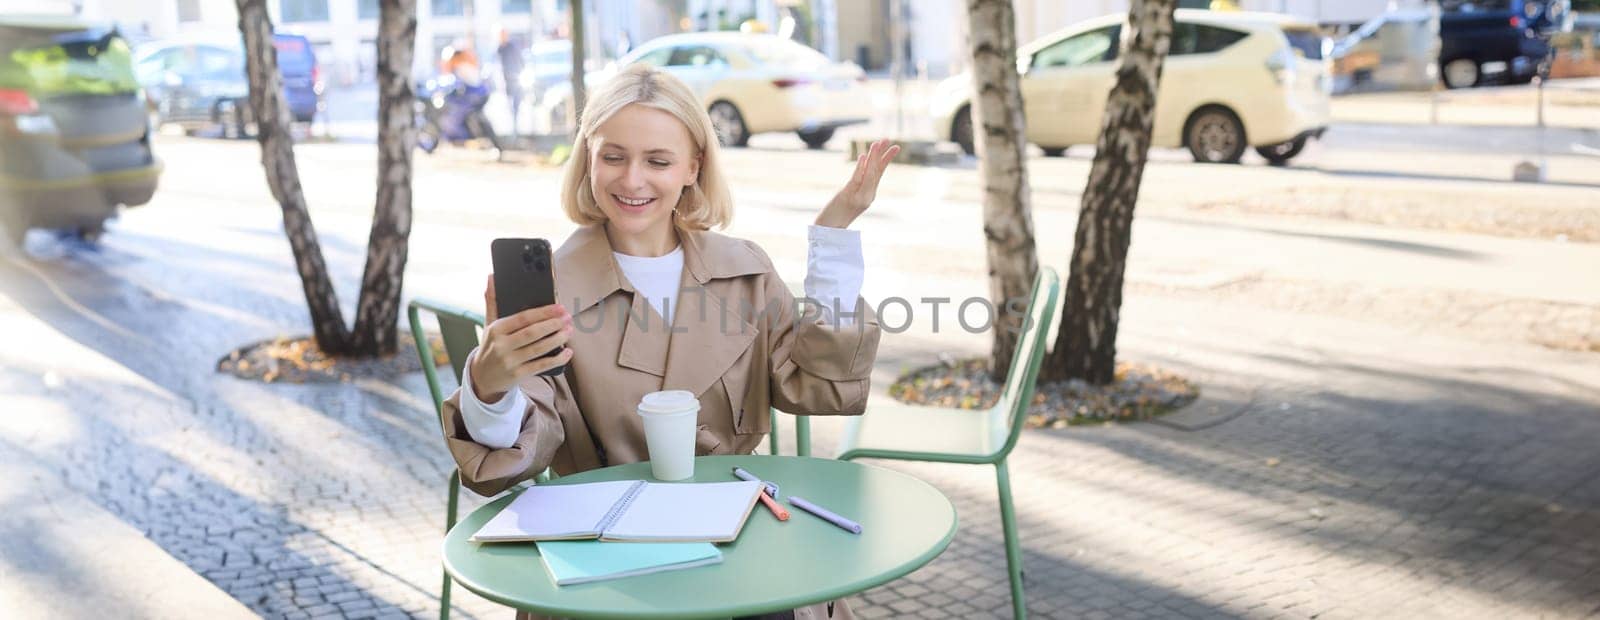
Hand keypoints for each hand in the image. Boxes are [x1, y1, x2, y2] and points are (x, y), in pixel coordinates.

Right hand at [470, 275, 574, 401]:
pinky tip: (568, 352)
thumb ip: (492, 301)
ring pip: (538, 349)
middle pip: (532, 333)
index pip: (523, 318)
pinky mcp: (517, 375)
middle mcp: (502, 346)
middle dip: (553, 324)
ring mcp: (509, 362)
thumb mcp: (489, 324)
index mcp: (496, 329)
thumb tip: (492, 277)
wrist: (482, 378)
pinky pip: (541, 366)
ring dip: (557, 339)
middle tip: (568, 318)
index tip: (560, 307)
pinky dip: (556, 359)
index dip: (543, 312)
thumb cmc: (491, 346)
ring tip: (569, 330)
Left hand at [815, 139, 900, 228]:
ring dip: (873, 157)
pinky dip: (861, 167)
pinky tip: (863, 156)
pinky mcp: (848, 197)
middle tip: (887, 139)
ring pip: (869, 174)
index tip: (895, 146)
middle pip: (876, 171)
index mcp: (870, 194)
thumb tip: (864, 171)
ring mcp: (859, 196)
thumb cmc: (838, 215)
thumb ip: (859, 187)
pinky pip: (856, 179)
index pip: (880, 173)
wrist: (829, 230)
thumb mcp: (852, 199)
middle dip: (882, 154)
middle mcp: (868, 195)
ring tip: (877, 143)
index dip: (886, 159)